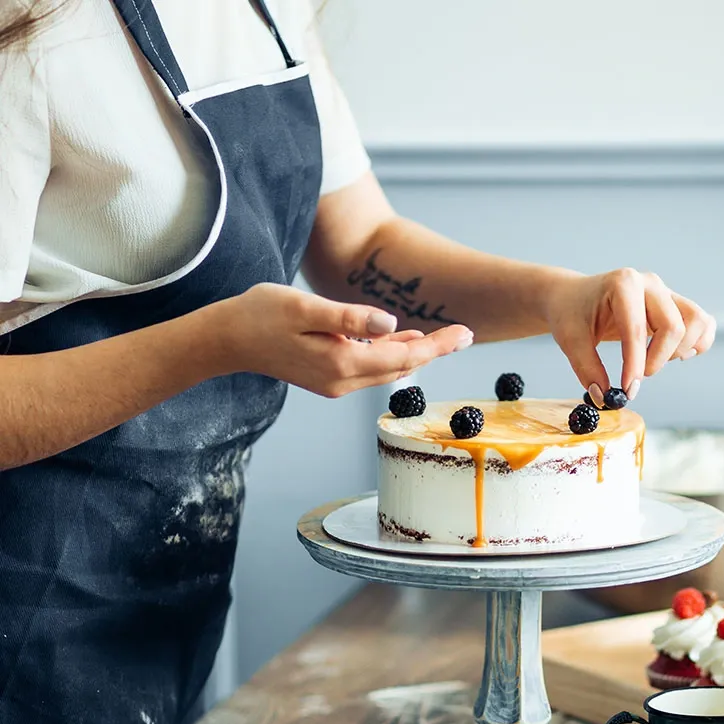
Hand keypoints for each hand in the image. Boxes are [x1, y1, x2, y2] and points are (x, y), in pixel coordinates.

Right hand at [218, 283, 473, 396]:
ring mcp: (335, 383)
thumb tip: (392, 323)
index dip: (437, 345)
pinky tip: (401, 337)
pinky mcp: (328, 377)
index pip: (403, 357)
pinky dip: (389, 353)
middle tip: (464, 333)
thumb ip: (350, 317)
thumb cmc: (262, 315)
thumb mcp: (306, 308)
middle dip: (433, 350)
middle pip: (400, 366)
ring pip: (386, 368)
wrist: (227, 339)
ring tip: (442, 336)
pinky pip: (369, 367)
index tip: (465, 333)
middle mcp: (342, 381)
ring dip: (413, 352)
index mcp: (341, 364)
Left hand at [543, 268, 715, 401]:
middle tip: (636, 377)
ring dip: (680, 351)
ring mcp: (665, 292)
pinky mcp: (674, 304)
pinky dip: (697, 342)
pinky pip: (702, 322)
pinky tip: (673, 354)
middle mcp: (649, 284)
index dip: (635, 364)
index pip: (636, 329)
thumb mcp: (570, 340)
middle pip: (673, 327)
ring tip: (653, 361)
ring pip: (696, 322)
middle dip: (657, 360)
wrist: (574, 296)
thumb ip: (587, 369)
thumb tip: (604, 397)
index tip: (629, 389)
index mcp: (622, 284)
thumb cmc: (571, 313)